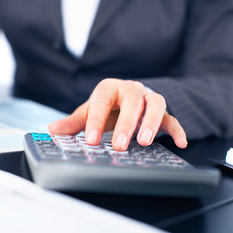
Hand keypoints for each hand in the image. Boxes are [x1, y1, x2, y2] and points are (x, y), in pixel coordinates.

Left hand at [49, 79, 186, 149]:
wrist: (124, 97)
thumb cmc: (106, 106)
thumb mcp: (88, 112)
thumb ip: (73, 122)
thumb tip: (52, 129)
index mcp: (109, 88)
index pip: (102, 101)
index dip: (97, 120)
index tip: (92, 140)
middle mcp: (131, 90)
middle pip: (132, 101)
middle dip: (127, 123)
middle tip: (121, 144)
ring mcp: (148, 98)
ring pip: (156, 103)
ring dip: (152, 122)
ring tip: (145, 142)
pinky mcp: (163, 110)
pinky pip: (172, 117)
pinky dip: (177, 129)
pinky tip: (180, 143)